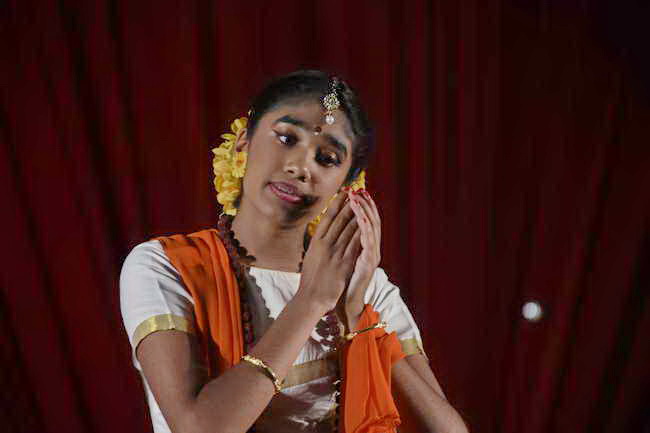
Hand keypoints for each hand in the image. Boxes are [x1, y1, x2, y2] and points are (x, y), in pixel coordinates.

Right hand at [298, 190, 361, 312]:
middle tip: (356, 191)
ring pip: (348, 229)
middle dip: (348, 204)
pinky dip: (360, 232)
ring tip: (364, 202)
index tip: (343, 192)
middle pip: (338, 220)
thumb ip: (318, 245)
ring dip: (357, 214)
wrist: (311, 298)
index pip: (327, 218)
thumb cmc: (310, 280)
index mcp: (315, 242)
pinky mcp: (343, 263)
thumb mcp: (311, 257)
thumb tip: (322, 233)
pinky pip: (354, 244)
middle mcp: (324, 245)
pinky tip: (367, 223)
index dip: (336, 203)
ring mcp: (334, 253)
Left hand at [339, 189, 380, 330]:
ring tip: (357, 198)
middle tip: (359, 189)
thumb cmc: (342, 280)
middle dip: (365, 204)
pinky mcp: (369, 262)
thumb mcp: (343, 257)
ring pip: (371, 228)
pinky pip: (368, 241)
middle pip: (373, 220)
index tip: (356, 190)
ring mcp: (372, 255)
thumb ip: (344, 242)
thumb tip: (337, 227)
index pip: (366, 220)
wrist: (346, 301)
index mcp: (365, 246)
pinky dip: (364, 227)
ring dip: (364, 211)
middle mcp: (372, 248)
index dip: (363, 205)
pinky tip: (359, 217)